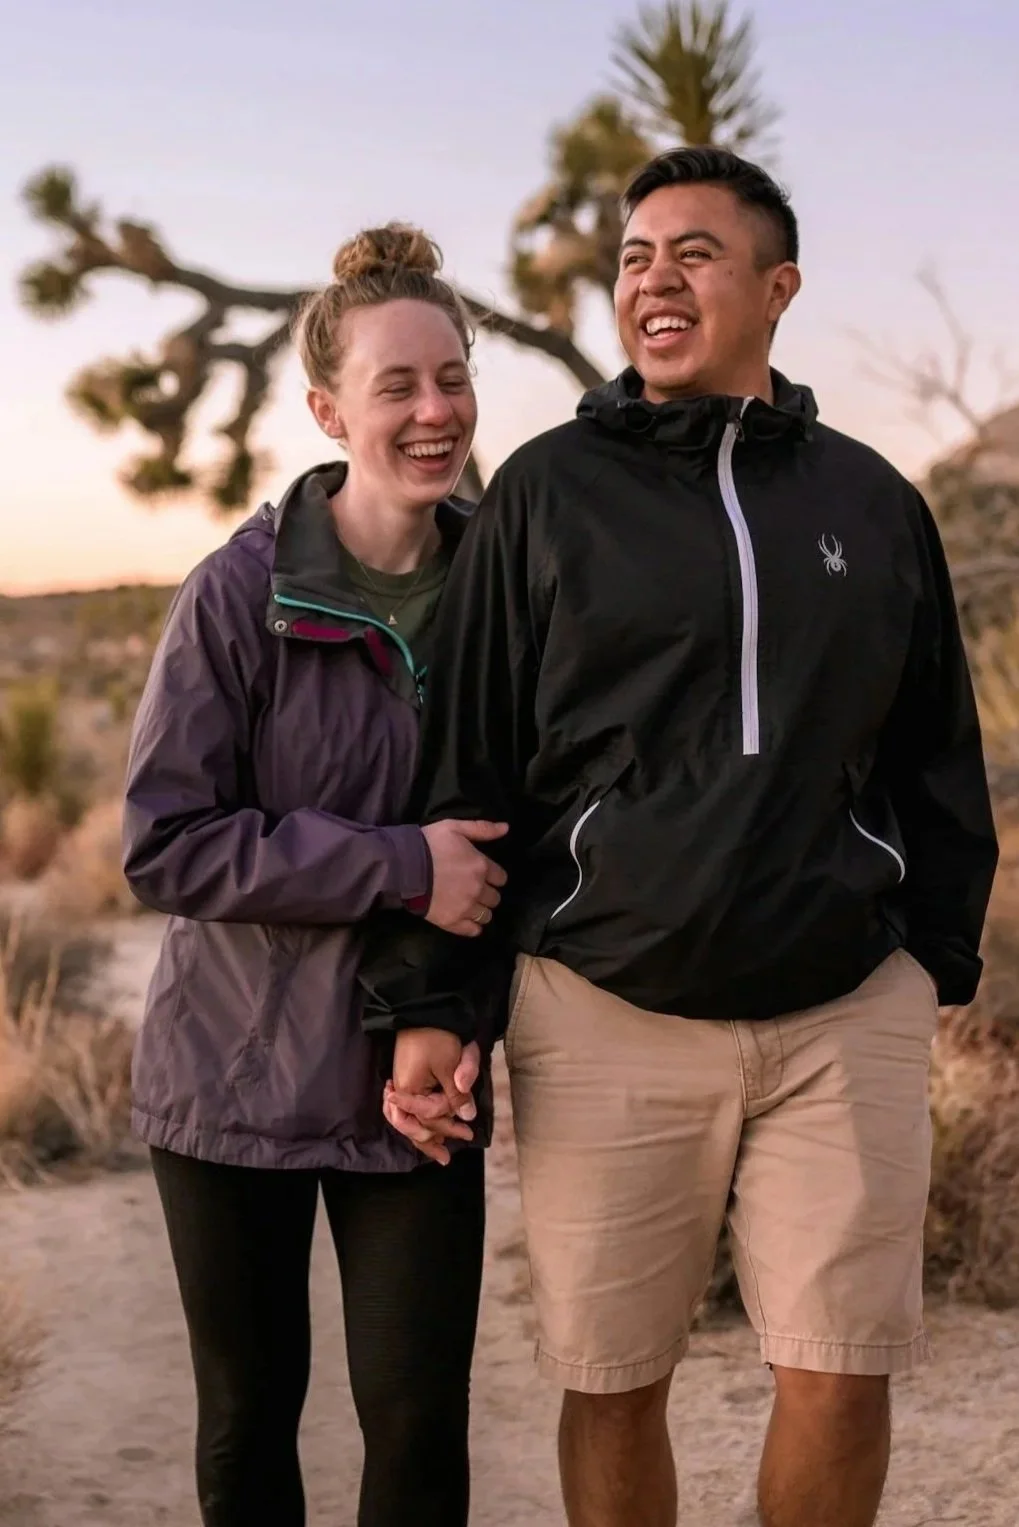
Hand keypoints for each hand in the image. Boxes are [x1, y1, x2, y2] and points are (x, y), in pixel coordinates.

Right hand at [384, 1034, 480, 1165]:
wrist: (422, 1010)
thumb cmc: (436, 1036)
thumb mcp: (450, 1065)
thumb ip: (457, 1094)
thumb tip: (468, 1116)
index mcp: (409, 1089)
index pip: (429, 1117)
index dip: (448, 1125)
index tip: (468, 1133)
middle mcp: (401, 1090)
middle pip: (413, 1124)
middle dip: (431, 1140)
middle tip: (447, 1157)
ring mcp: (401, 1085)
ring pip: (408, 1119)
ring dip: (422, 1135)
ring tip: (435, 1151)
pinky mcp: (406, 1079)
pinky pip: (408, 1108)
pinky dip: (416, 1120)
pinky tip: (423, 1129)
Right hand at [422, 819, 508, 936]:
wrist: (403, 866)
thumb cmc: (429, 844)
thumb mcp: (455, 827)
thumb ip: (482, 829)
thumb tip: (506, 828)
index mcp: (481, 866)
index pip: (501, 878)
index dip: (494, 876)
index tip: (484, 875)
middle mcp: (478, 889)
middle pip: (495, 898)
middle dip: (488, 893)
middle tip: (475, 889)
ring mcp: (465, 907)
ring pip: (486, 915)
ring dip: (481, 910)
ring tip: (470, 905)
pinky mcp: (451, 921)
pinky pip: (472, 930)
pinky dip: (473, 927)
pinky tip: (467, 921)